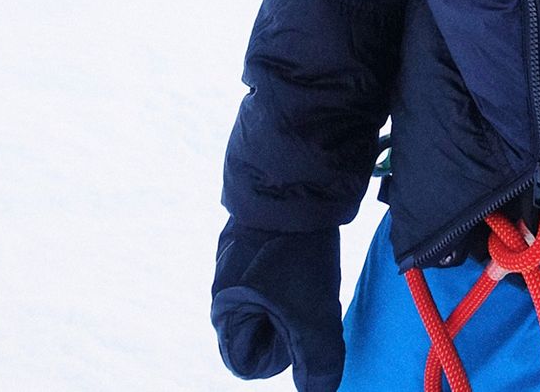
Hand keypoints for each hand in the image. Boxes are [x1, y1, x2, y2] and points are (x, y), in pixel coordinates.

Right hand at [210, 219, 343, 391]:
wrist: (296, 177)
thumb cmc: (297, 252)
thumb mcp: (314, 314)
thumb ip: (316, 361)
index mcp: (224, 310)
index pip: (249, 362)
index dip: (280, 353)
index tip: (298, 323)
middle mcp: (223, 284)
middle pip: (262, 329)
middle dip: (291, 319)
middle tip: (309, 292)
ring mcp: (236, 255)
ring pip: (272, 297)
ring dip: (296, 291)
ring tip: (310, 266)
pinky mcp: (254, 231)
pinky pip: (275, 267)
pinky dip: (295, 264)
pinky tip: (309, 249)